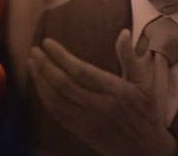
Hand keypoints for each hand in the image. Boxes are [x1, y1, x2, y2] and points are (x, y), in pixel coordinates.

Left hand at [28, 30, 176, 155]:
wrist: (145, 150)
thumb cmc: (146, 112)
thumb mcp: (144, 83)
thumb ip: (130, 58)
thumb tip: (124, 32)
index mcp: (114, 91)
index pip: (81, 71)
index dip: (61, 57)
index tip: (47, 43)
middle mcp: (98, 106)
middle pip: (63, 85)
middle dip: (45, 66)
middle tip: (34, 51)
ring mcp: (86, 120)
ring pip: (55, 100)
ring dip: (40, 81)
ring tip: (32, 64)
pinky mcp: (79, 131)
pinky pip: (56, 113)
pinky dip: (45, 97)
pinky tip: (40, 85)